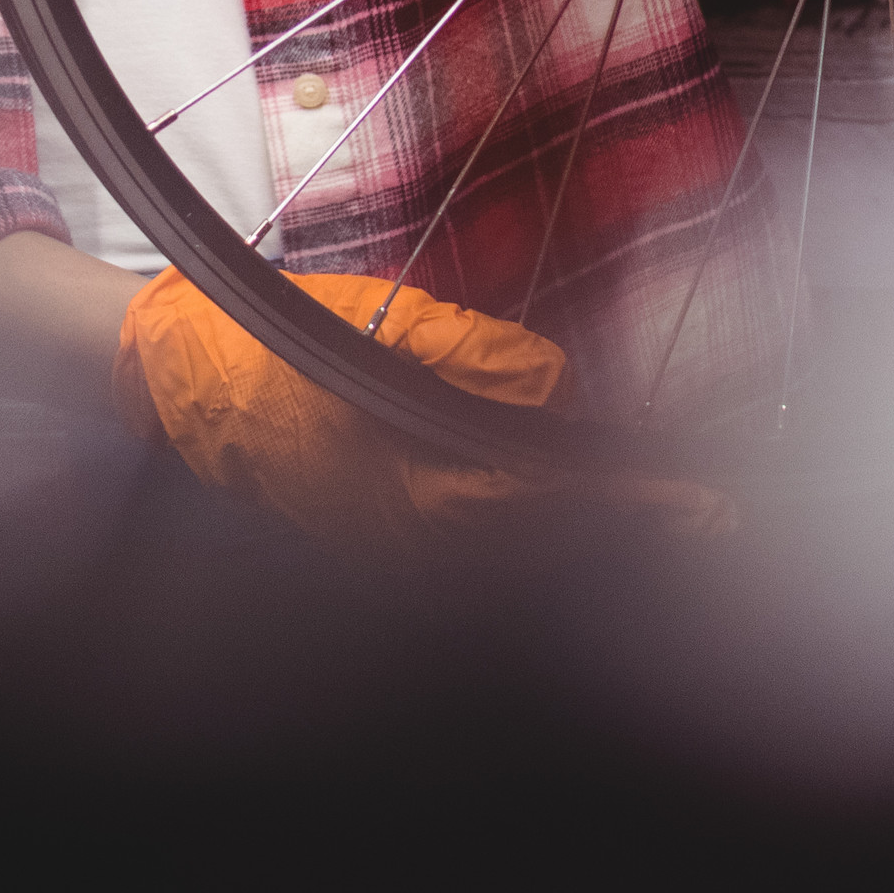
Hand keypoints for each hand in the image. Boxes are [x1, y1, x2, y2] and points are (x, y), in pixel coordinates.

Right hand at [111, 268, 722, 549]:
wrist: (186, 382)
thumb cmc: (278, 342)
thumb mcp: (382, 326)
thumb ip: (473, 356)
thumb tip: (557, 387)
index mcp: (411, 478)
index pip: (550, 500)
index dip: (629, 503)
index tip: (701, 505)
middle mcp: (407, 535)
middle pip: (545, 548)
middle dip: (625, 530)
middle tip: (707, 517)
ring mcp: (390, 552)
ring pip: (515, 565)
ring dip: (585, 541)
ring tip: (657, 519)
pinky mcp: (379, 550)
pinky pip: (475, 566)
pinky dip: (534, 549)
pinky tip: (567, 523)